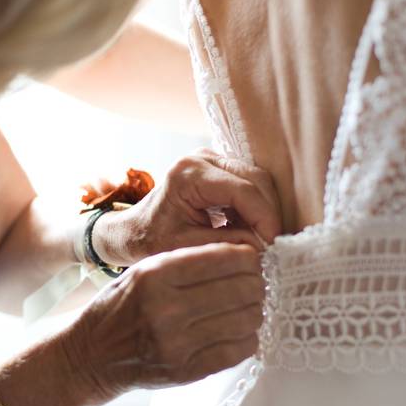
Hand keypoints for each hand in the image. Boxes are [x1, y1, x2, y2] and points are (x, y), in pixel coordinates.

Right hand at [59, 243, 264, 404]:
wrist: (92, 355)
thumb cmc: (121, 308)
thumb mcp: (143, 271)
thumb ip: (187, 261)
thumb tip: (243, 255)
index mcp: (156, 275)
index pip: (225, 259)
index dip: (248, 258)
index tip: (251, 260)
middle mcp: (167, 308)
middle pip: (243, 288)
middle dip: (257, 283)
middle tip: (254, 284)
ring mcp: (178, 343)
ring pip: (248, 319)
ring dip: (254, 311)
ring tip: (245, 308)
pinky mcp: (187, 371)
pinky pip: (239, 351)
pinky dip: (247, 339)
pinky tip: (237, 332)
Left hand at [91, 151, 280, 266]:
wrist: (131, 230)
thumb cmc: (149, 239)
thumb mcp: (186, 247)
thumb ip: (226, 245)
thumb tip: (264, 247)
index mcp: (189, 173)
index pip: (243, 190)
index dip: (265, 217)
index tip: (274, 244)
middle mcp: (202, 158)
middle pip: (256, 179)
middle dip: (268, 213)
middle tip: (273, 245)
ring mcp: (211, 159)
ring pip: (257, 180)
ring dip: (263, 210)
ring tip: (261, 239)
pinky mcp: (218, 169)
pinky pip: (248, 184)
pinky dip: (254, 208)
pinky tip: (249, 230)